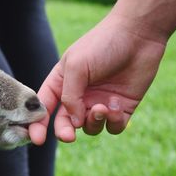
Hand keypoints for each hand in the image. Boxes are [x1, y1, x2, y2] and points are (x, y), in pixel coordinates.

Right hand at [29, 15, 166, 143]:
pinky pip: (112, 127)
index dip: (37, 124)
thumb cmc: (102, 45)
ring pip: (89, 128)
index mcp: (61, 83)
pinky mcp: (120, 109)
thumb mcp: (76, 66)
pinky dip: (113, 122)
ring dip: (93, 122)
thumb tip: (74, 122)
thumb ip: (69, 96)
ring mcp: (98, 103)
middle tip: (68, 137)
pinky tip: (117, 105)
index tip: (37, 139)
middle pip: (65, 123)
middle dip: (64, 132)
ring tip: (102, 107)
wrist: (138, 36)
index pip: (44, 107)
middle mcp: (78, 96)